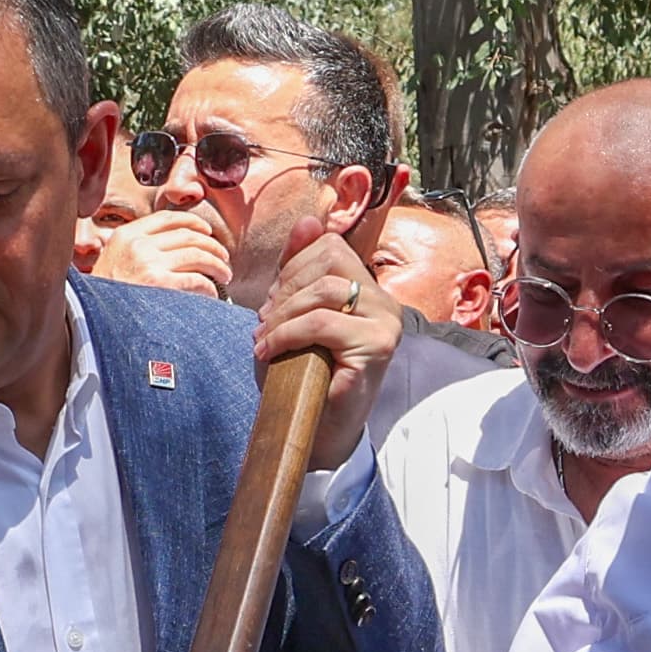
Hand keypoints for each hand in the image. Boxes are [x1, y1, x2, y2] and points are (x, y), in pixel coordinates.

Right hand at [91, 206, 233, 295]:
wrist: (88, 322)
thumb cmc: (103, 298)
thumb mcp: (111, 262)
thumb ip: (135, 250)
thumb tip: (171, 248)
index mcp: (126, 235)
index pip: (167, 218)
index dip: (193, 222)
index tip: (206, 231)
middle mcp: (138, 244)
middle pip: (188, 235)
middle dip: (212, 246)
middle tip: (223, 258)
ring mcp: (148, 264)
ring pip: (197, 254)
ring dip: (217, 264)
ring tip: (225, 274)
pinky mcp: (159, 285)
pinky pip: (196, 280)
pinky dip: (209, 286)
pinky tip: (212, 294)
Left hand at [248, 207, 398, 453]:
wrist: (317, 432)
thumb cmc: (305, 376)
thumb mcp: (294, 315)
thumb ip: (298, 270)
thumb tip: (309, 219)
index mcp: (369, 290)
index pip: (330, 246)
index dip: (292, 266)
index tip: (272, 302)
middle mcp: (385, 303)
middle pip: (329, 260)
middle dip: (285, 289)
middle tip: (265, 322)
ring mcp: (385, 323)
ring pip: (325, 290)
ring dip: (283, 314)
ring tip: (265, 340)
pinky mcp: (376, 346)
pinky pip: (321, 323)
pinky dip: (286, 334)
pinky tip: (268, 350)